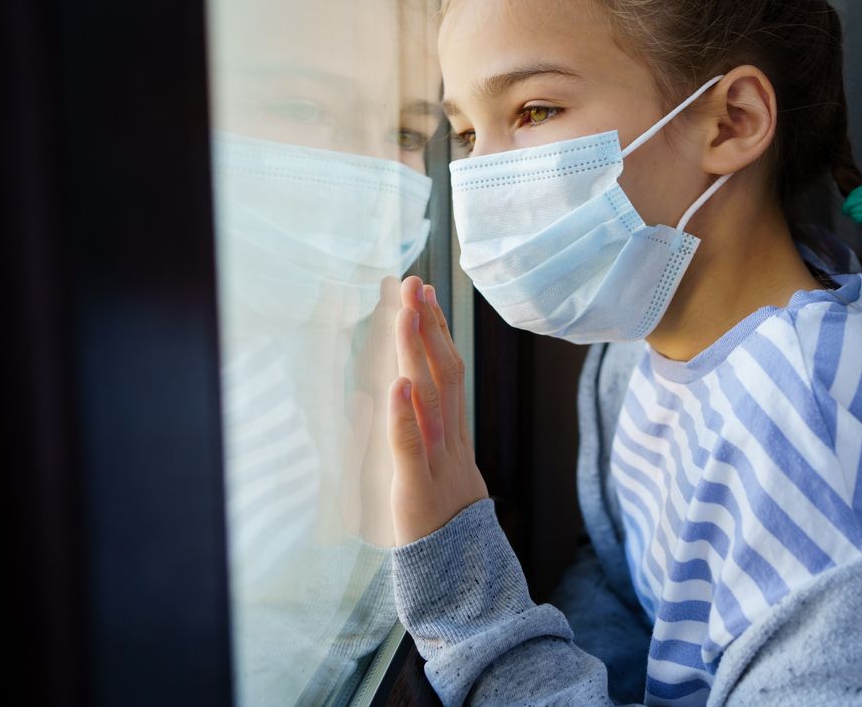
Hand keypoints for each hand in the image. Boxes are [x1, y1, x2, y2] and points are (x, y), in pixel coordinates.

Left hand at [388, 275, 487, 545]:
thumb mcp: (438, 470)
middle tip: (416, 285)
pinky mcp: (418, 488)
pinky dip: (406, 414)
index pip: (448, 372)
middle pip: (443, 373)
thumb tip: (408, 393)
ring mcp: (438, 461)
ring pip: (430, 398)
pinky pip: (412, 446)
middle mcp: (451, 440)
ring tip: (407, 315)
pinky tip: (399, 383)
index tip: (425, 295)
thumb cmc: (445, 525)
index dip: (436, 332)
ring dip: (417, 353)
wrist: (462, 576)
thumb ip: (426, 432)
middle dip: (428, 327)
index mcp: (454, 435)